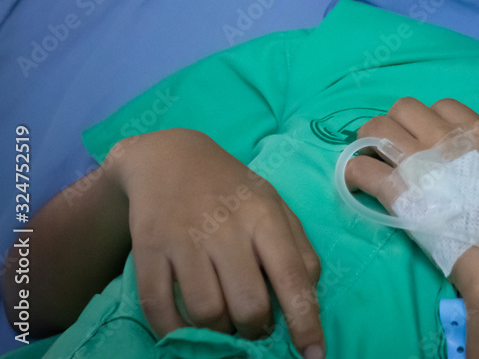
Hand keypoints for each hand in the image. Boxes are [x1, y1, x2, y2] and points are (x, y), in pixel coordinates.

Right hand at [109, 129, 324, 357]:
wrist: (169, 157)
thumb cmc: (233, 189)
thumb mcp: (274, 206)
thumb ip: (298, 248)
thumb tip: (311, 296)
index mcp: (265, 218)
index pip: (293, 279)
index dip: (306, 323)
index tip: (313, 355)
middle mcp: (227, 230)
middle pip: (249, 306)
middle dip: (256, 330)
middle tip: (254, 326)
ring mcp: (185, 241)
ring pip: (207, 314)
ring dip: (219, 332)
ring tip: (224, 321)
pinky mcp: (148, 251)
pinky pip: (160, 309)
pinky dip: (174, 331)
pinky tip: (186, 328)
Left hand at [344, 98, 478, 355]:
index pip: (443, 106)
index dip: (431, 121)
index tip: (429, 139)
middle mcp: (445, 137)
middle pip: (404, 108)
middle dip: (397, 124)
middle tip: (396, 148)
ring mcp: (419, 161)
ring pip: (376, 129)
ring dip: (369, 142)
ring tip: (372, 160)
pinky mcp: (397, 190)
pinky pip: (361, 168)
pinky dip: (354, 173)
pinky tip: (357, 183)